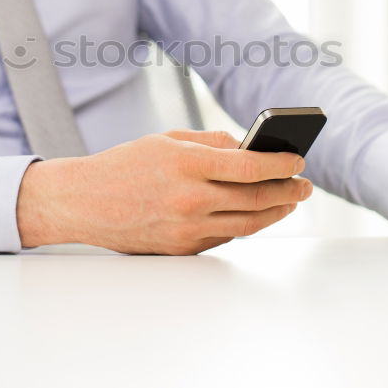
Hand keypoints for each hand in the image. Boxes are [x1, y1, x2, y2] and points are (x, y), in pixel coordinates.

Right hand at [16, 129, 312, 254]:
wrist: (84, 202)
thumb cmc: (125, 165)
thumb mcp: (167, 140)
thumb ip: (212, 142)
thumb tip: (250, 148)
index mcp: (187, 164)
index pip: (250, 166)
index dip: (281, 164)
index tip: (299, 161)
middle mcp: (190, 199)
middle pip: (256, 199)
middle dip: (287, 191)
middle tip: (304, 185)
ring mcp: (187, 228)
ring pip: (247, 224)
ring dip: (275, 212)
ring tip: (289, 201)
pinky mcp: (182, 248)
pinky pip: (225, 236)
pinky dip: (246, 224)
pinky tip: (257, 214)